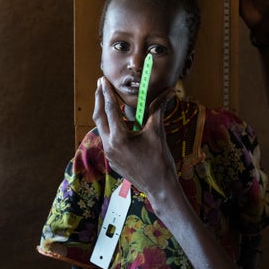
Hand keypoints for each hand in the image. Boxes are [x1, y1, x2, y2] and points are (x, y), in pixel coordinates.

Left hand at [93, 77, 177, 196]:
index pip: (109, 109)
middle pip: (98, 117)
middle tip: (100, 84)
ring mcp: (109, 154)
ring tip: (106, 99)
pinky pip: (107, 138)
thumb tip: (169, 92)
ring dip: (103, 113)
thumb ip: (158, 109)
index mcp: (119, 138)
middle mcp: (109, 145)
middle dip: (99, 99)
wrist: (159, 188)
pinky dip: (109, 126)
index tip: (103, 80)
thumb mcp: (157, 132)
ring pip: (101, 128)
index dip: (106, 92)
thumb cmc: (160, 161)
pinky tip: (116, 121)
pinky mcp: (112, 160)